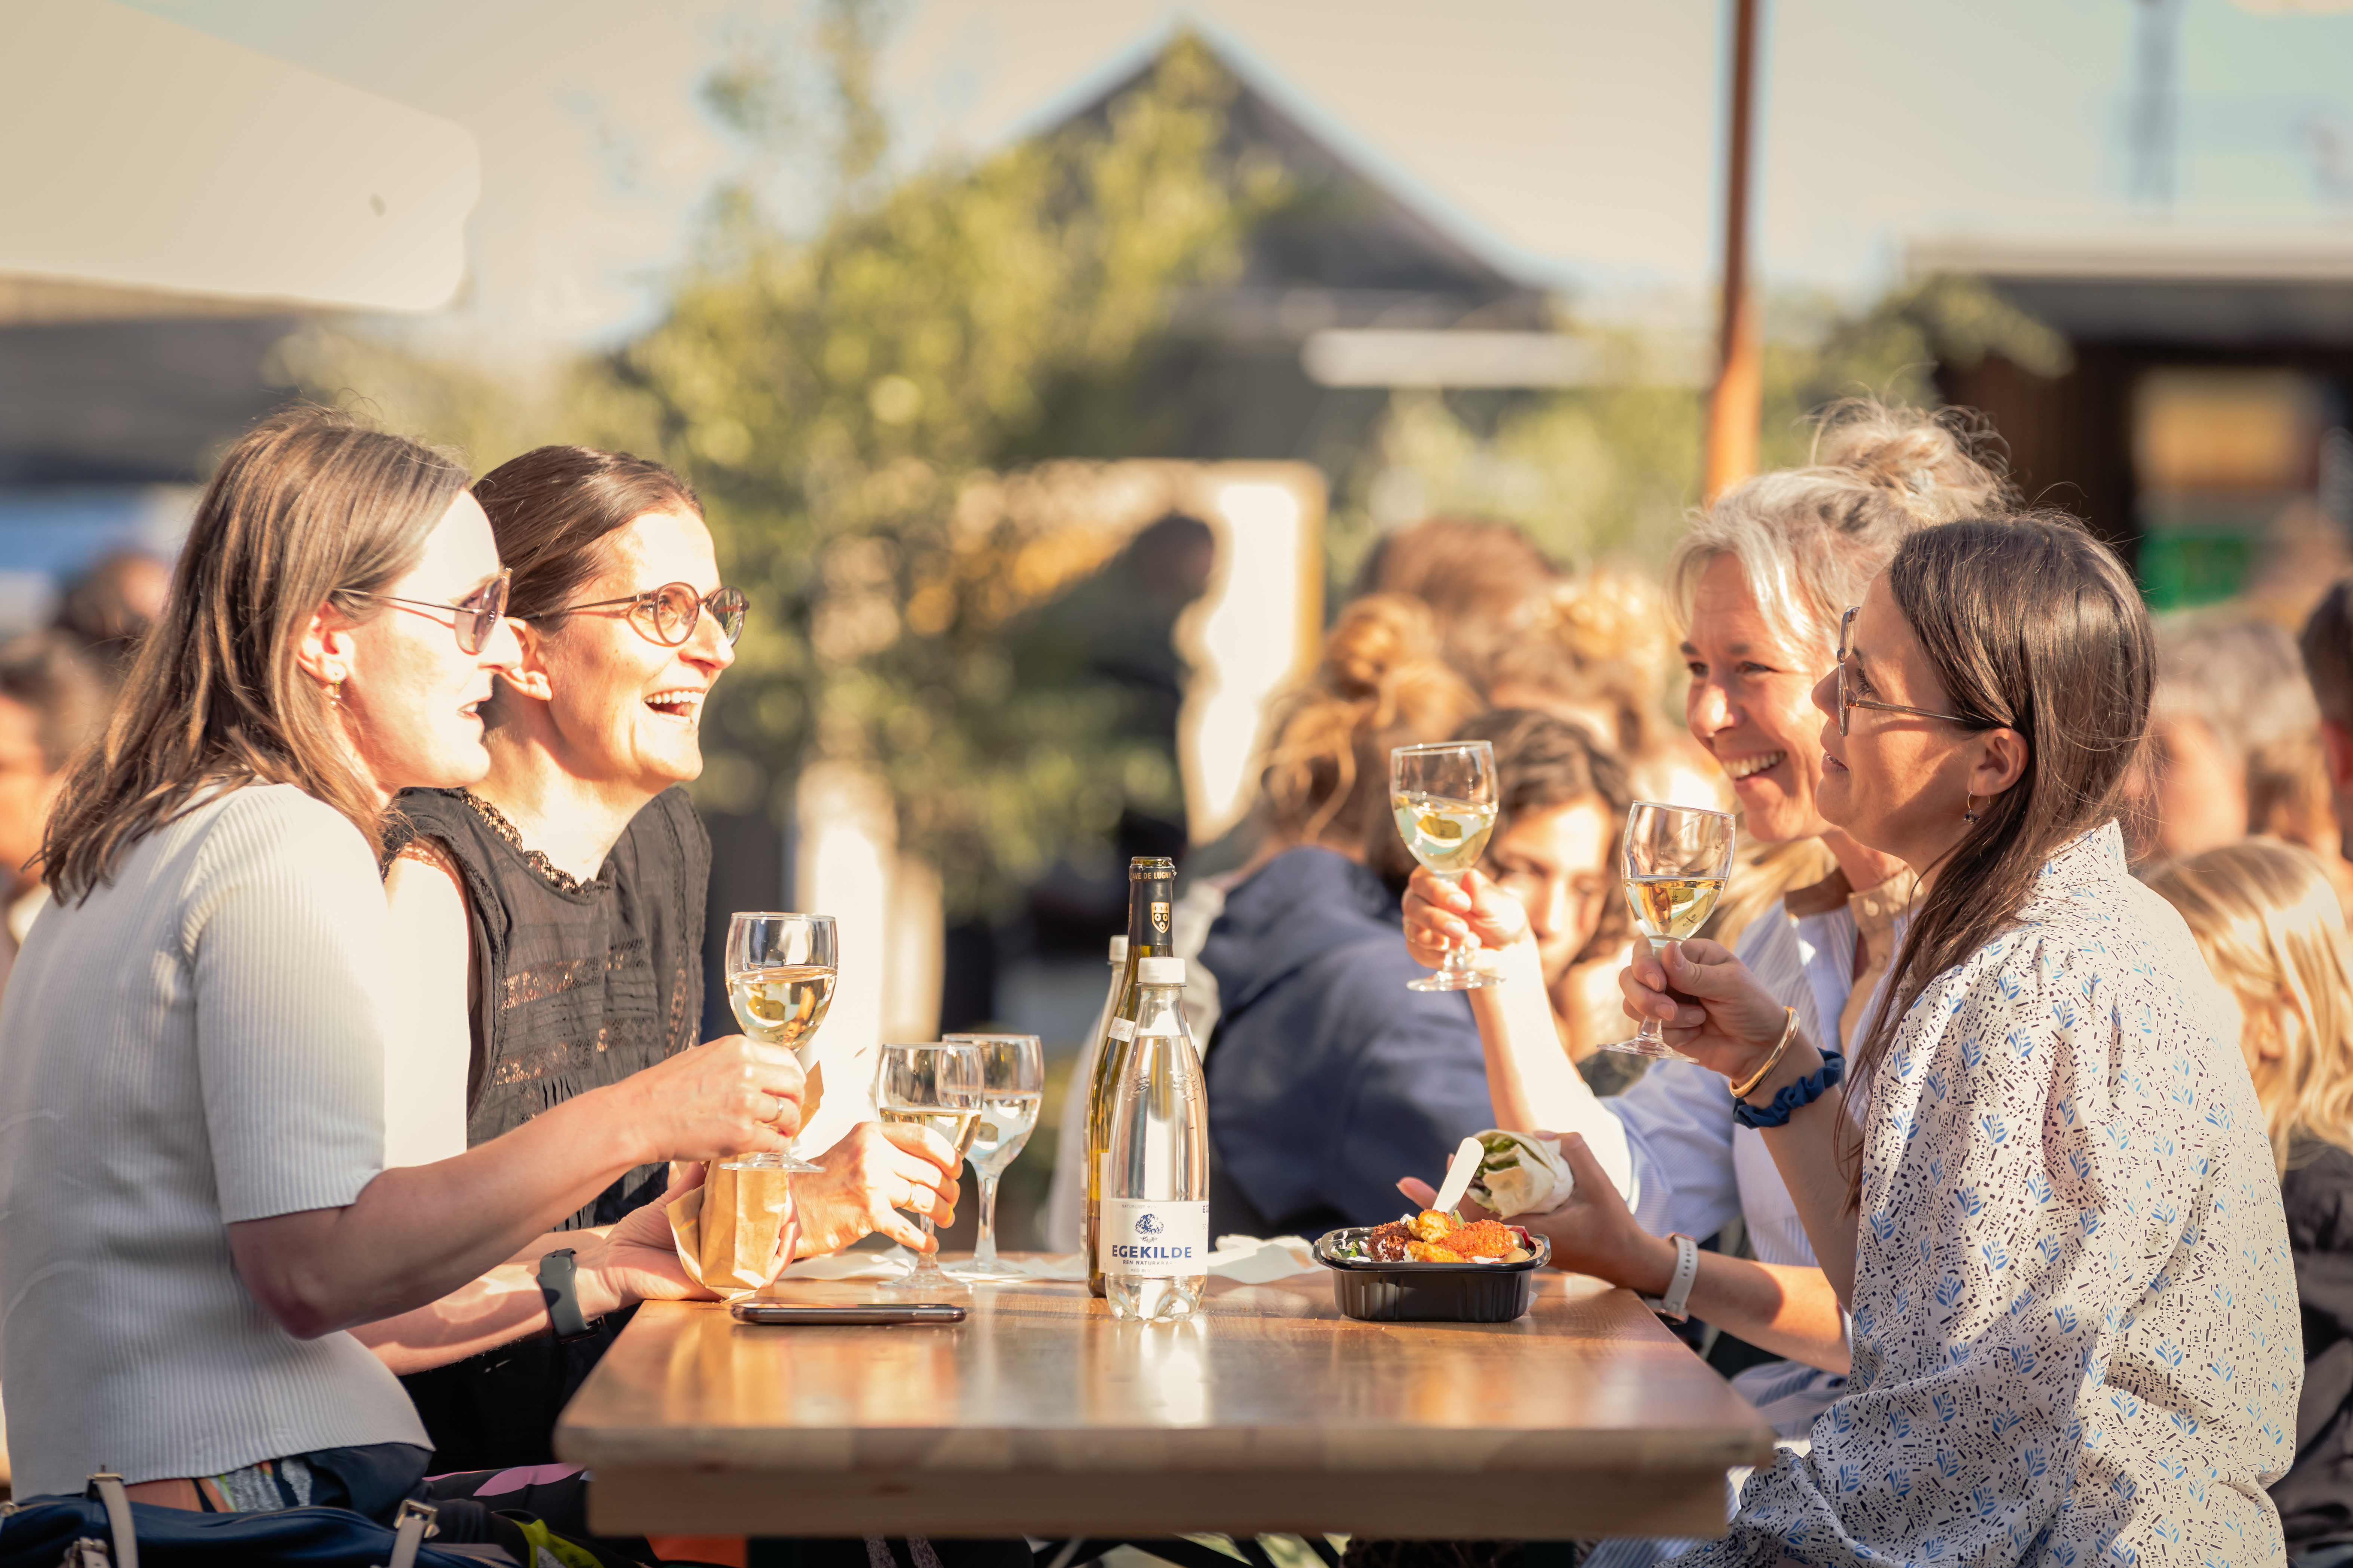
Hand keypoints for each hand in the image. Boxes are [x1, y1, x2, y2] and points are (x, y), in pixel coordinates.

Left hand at [577, 1163, 796, 1310]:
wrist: (613, 1262)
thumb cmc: (639, 1236)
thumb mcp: (675, 1202)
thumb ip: (696, 1182)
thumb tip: (715, 1150)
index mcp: (720, 1231)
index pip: (758, 1215)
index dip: (776, 1195)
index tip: (780, 1174)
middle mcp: (729, 1252)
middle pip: (774, 1234)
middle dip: (787, 1212)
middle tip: (786, 1194)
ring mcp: (728, 1270)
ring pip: (774, 1256)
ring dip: (787, 1235)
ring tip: (787, 1215)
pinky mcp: (721, 1286)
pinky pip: (758, 1277)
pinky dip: (775, 1261)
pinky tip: (780, 1240)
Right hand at [608, 1035, 805, 1165]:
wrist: (636, 1117)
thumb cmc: (661, 1091)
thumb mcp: (702, 1058)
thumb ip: (734, 1062)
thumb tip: (760, 1073)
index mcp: (737, 1048)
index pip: (786, 1059)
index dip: (792, 1077)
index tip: (789, 1089)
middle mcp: (746, 1072)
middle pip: (794, 1085)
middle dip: (796, 1101)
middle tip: (790, 1112)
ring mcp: (745, 1103)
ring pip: (789, 1114)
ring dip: (789, 1125)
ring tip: (782, 1132)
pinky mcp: (740, 1134)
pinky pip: (775, 1142)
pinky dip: (779, 1146)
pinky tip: (772, 1147)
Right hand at [789, 1121, 962, 1257]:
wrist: (787, 1204)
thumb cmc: (819, 1181)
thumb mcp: (852, 1149)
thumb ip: (885, 1150)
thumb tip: (928, 1163)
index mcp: (871, 1134)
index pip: (924, 1137)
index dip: (948, 1154)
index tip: (956, 1167)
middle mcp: (872, 1155)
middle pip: (929, 1171)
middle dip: (948, 1188)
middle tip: (952, 1198)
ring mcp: (870, 1184)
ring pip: (924, 1198)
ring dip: (941, 1211)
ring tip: (945, 1218)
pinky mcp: (867, 1214)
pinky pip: (907, 1229)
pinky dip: (923, 1240)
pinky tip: (930, 1244)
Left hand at [1400, 1132, 1671, 1293]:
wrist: (1624, 1259)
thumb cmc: (1611, 1224)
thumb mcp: (1599, 1184)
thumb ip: (1574, 1152)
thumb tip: (1539, 1132)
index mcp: (1532, 1230)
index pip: (1484, 1212)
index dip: (1462, 1187)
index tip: (1453, 1160)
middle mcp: (1519, 1241)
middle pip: (1465, 1224)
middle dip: (1436, 1202)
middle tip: (1405, 1183)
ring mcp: (1519, 1244)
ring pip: (1471, 1228)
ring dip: (1444, 1209)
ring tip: (1411, 1190)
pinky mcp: (1523, 1243)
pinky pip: (1486, 1228)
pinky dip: (1465, 1214)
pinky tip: (1452, 1199)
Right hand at [1403, 866, 1532, 969]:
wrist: (1504, 949)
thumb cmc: (1499, 918)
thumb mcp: (1499, 906)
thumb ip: (1483, 894)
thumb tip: (1469, 876)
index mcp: (1439, 878)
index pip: (1424, 879)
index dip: (1438, 892)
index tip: (1464, 904)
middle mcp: (1423, 898)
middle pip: (1412, 905)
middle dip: (1437, 920)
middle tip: (1462, 931)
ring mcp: (1419, 923)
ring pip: (1413, 930)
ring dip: (1440, 940)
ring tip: (1470, 943)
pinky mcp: (1420, 947)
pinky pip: (1419, 952)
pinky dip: (1439, 956)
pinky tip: (1459, 955)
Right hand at [1618, 935, 1791, 1083]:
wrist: (1761, 1048)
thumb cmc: (1752, 1007)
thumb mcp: (1730, 984)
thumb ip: (1694, 972)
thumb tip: (1666, 950)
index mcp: (1688, 955)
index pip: (1647, 949)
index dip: (1644, 965)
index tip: (1658, 983)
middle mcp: (1672, 975)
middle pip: (1630, 976)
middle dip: (1643, 995)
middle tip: (1668, 1010)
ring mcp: (1666, 1001)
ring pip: (1632, 1003)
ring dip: (1660, 1014)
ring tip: (1696, 1019)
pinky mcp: (1665, 1027)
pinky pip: (1648, 1028)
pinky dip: (1672, 1031)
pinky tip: (1697, 1029)